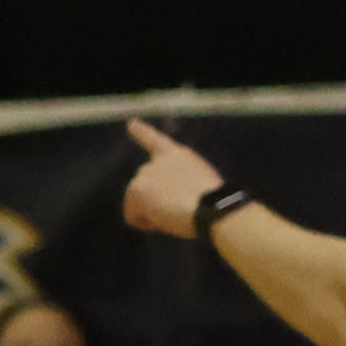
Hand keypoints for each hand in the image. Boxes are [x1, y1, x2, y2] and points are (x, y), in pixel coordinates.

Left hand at [120, 116, 230, 237]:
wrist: (211, 207)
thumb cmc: (214, 199)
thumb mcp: (199, 181)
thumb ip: (181, 181)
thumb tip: (169, 200)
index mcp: (178, 155)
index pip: (155, 140)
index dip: (141, 131)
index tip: (130, 123)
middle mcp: (158, 161)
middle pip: (145, 181)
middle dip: (154, 196)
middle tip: (176, 209)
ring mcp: (145, 174)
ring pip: (139, 201)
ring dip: (151, 211)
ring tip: (174, 216)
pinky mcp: (136, 191)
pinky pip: (133, 216)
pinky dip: (145, 222)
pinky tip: (163, 221)